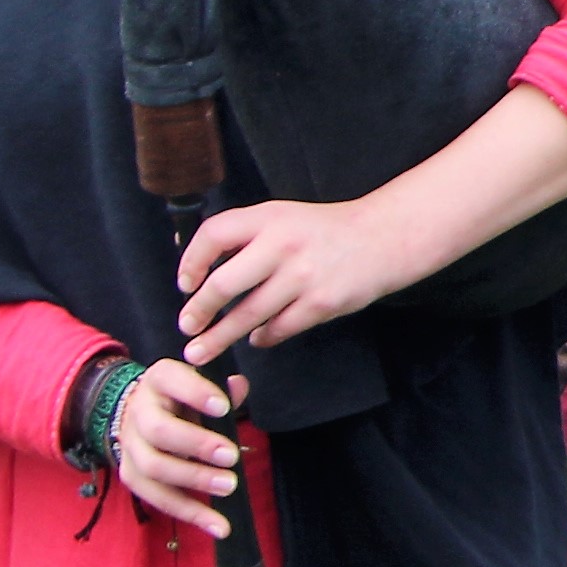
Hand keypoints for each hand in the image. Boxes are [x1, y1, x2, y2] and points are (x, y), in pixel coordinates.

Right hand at [109, 355, 242, 535]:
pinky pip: (156, 498)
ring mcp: (131, 445)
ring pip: (154, 467)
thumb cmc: (182, 400)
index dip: (196, 393)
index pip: (171, 379)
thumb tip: (238, 386)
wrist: (138, 413)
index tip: (223, 408)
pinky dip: (189, 513)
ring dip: (193, 480)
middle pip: (159, 431)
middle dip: (196, 445)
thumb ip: (221, 390)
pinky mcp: (130, 475)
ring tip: (229, 487)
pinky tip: (218, 525)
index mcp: (159, 380)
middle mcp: (139, 411)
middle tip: (231, 456)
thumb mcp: (200, 387)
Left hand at [174, 195, 426, 364]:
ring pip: (249, 314)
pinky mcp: (322, 304)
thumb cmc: (323, 231)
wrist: (381, 239)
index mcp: (268, 218)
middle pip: (224, 284)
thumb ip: (244, 236)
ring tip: (202, 349)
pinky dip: (262, 337)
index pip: (214, 235)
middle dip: (199, 311)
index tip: (184, 284)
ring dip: (221, 336)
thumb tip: (195, 264)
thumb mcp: (281, 218)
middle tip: (187, 327)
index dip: (191, 261)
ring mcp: (304, 277)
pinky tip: (255, 339)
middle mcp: (283, 245)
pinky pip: (279, 328)